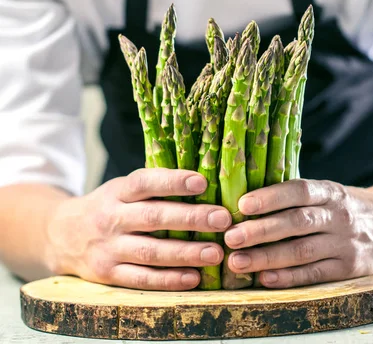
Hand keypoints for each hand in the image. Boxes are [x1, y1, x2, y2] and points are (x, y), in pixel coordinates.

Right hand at [46, 168, 231, 290]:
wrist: (60, 235)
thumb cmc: (109, 207)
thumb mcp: (122, 189)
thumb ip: (154, 187)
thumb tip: (205, 182)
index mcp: (118, 192)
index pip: (145, 182)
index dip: (173, 182)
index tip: (202, 182)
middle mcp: (112, 218)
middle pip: (154, 218)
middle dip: (191, 218)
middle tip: (222, 219)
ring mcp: (109, 247)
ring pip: (150, 251)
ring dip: (186, 253)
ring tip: (216, 252)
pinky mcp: (108, 273)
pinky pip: (141, 279)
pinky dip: (169, 280)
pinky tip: (194, 277)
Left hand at [223, 179, 372, 287]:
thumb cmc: (349, 207)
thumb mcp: (331, 193)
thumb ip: (300, 198)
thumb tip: (248, 203)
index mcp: (333, 193)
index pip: (301, 191)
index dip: (271, 197)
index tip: (243, 204)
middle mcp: (340, 217)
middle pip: (297, 222)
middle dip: (261, 231)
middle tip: (230, 236)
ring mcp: (346, 244)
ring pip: (302, 251)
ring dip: (267, 257)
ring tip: (237, 261)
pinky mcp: (349, 268)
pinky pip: (315, 274)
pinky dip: (288, 277)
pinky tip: (264, 278)